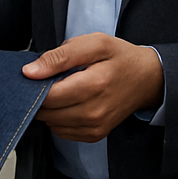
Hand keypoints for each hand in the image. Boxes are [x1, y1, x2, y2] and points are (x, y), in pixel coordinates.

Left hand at [23, 34, 162, 142]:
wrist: (147, 79)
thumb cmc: (120, 58)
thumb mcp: (94, 43)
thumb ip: (60, 56)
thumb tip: (30, 72)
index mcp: (94, 85)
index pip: (48, 95)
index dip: (35, 84)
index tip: (37, 73)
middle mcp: (94, 111)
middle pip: (47, 111)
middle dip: (40, 95)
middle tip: (49, 79)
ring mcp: (95, 126)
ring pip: (51, 123)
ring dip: (48, 108)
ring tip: (61, 89)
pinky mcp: (94, 135)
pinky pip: (61, 132)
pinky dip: (58, 118)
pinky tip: (68, 102)